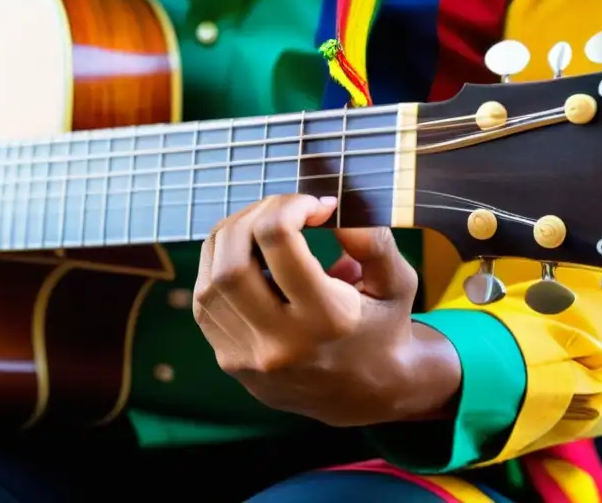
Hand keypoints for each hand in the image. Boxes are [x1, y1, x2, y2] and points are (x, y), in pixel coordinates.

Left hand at [193, 194, 460, 427]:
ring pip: (209, 282)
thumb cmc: (383, 328)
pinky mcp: (231, 363)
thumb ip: (372, 240)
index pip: (279, 241)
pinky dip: (216, 270)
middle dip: (251, 218)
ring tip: (259, 228)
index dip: (290, 206)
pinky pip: (204, 304)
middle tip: (279, 210)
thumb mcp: (397, 282)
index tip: (314, 206)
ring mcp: (250, 358)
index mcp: (328, 319)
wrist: (366, 396)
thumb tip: (325, 207)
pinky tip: (244, 258)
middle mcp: (283, 343)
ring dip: (227, 241)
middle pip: (233, 261)